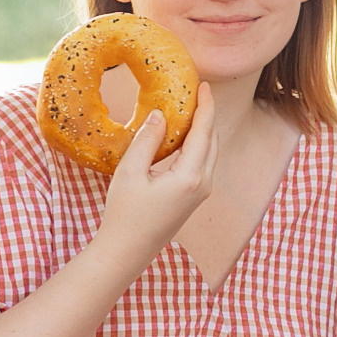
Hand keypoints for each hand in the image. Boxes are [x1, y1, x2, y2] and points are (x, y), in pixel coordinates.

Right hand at [98, 84, 219, 260]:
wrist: (127, 251)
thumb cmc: (124, 213)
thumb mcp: (130, 171)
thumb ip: (147, 139)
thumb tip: (161, 114)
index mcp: (191, 176)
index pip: (204, 131)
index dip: (206, 106)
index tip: (205, 85)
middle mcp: (203, 184)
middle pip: (212, 140)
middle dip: (207, 115)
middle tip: (196, 93)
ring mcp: (201, 193)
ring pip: (209, 153)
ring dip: (203, 131)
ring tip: (190, 110)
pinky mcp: (194, 199)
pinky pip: (202, 164)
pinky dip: (197, 145)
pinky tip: (183, 136)